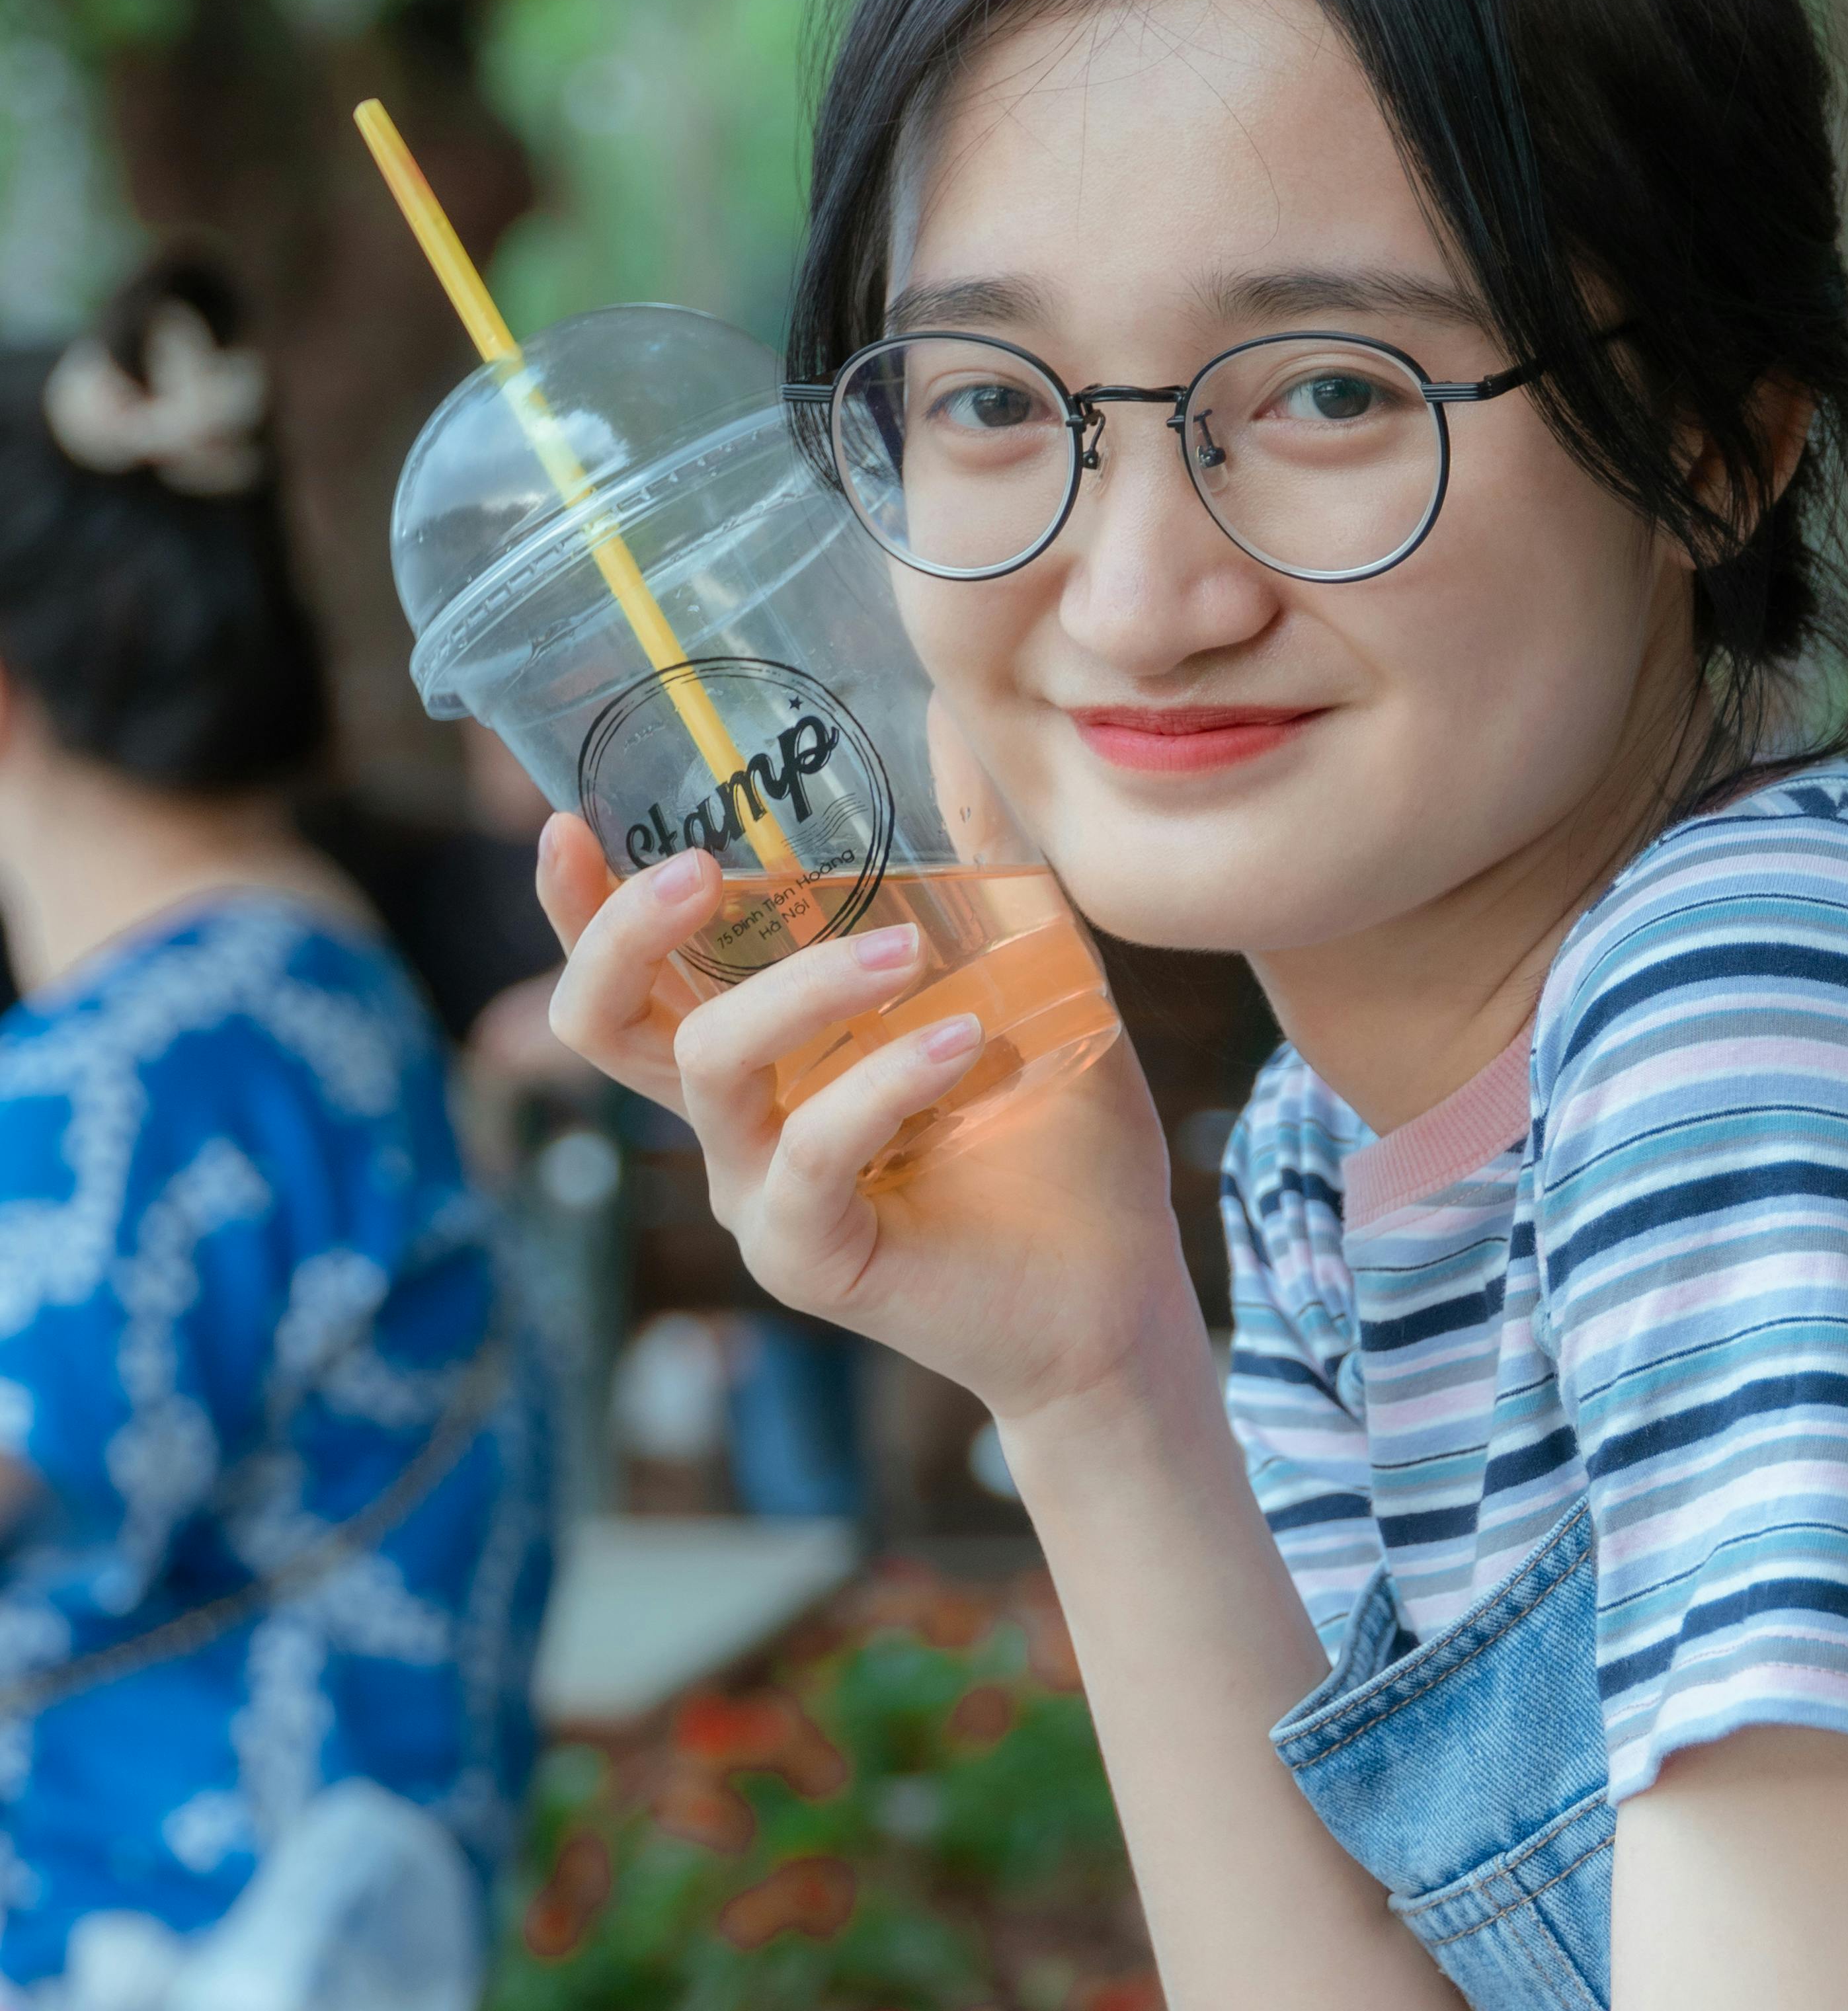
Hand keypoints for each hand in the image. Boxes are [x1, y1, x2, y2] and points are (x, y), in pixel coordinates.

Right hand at [535, 816, 1196, 1423]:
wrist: (1115, 1292)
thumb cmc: (1057, 1137)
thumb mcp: (1026, 972)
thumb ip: (980, 861)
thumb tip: (952, 718)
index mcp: (762, 1056)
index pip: (631, 978)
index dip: (580, 906)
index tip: (568, 820)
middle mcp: (735, 1123)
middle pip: (602, 1024)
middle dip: (623, 932)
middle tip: (697, 869)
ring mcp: (757, 1194)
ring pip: (709, 1066)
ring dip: (802, 989)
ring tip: (909, 952)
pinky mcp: (804, 1256)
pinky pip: (807, 1152)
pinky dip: (882, 1082)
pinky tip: (965, 1045)